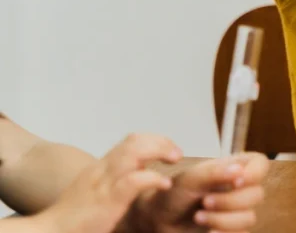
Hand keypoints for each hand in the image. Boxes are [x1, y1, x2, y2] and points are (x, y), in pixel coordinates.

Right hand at [34, 134, 180, 232]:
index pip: (131, 141)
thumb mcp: (96, 190)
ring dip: (159, 151)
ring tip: (174, 158)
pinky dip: (152, 178)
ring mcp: (104, 183)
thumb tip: (141, 169)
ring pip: (133, 153)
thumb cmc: (75, 217)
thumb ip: (116, 179)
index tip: (170, 149)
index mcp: (101, 168)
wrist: (52, 231)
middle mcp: (103, 170)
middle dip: (160, 141)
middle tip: (176, 153)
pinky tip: (165, 184)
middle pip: (135, 141)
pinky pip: (133, 181)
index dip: (154, 139)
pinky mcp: (108, 200)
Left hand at [127, 153, 269, 232]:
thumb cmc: (174, 193)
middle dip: (229, 202)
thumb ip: (215, 172)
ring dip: (222, 220)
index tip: (236, 181)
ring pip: (249, 218)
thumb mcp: (191, 178)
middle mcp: (241, 189)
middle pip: (257, 195)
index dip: (253, 174)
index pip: (261, 165)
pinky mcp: (233, 230)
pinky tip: (208, 232)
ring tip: (199, 217)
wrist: (158, 220)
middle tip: (204, 202)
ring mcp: (238, 211)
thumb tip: (239, 171)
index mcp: (235, 168)